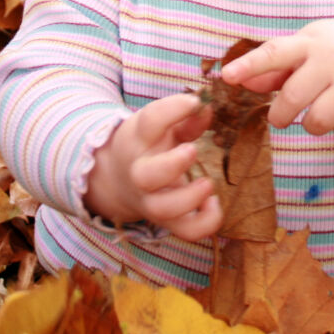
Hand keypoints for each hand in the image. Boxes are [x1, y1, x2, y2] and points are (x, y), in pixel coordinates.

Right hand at [83, 93, 220, 239]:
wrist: (119, 181)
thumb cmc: (150, 146)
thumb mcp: (161, 126)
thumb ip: (186, 117)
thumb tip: (208, 108)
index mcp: (138, 139)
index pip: (150, 121)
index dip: (173, 109)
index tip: (195, 102)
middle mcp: (140, 172)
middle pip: (146, 176)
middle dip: (171, 165)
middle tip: (192, 151)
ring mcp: (152, 200)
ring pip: (163, 210)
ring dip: (189, 198)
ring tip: (207, 183)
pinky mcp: (168, 221)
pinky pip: (185, 231)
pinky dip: (205, 223)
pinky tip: (213, 203)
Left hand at [220, 18, 333, 136]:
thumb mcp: (308, 47)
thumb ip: (276, 67)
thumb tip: (241, 81)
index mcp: (310, 42)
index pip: (275, 52)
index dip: (250, 65)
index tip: (227, 76)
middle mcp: (333, 59)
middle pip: (293, 97)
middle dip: (280, 115)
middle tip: (281, 117)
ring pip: (318, 121)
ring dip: (312, 124)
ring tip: (320, 111)